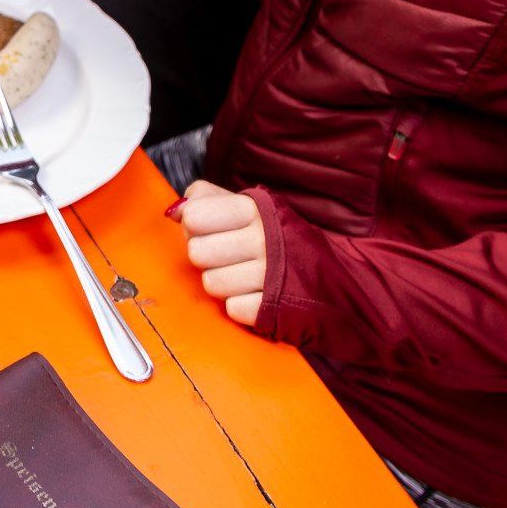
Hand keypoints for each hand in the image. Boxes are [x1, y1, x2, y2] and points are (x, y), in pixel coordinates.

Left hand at [176, 180, 266, 326]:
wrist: (332, 276)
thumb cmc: (276, 236)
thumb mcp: (247, 205)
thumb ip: (206, 199)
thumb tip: (174, 210)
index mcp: (254, 209)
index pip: (194, 217)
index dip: (194, 225)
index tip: (208, 228)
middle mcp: (264, 239)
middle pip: (197, 252)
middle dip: (206, 256)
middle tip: (225, 255)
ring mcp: (271, 275)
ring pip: (211, 283)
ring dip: (221, 282)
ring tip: (241, 275)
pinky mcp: (274, 307)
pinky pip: (232, 308)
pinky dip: (240, 304)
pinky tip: (254, 293)